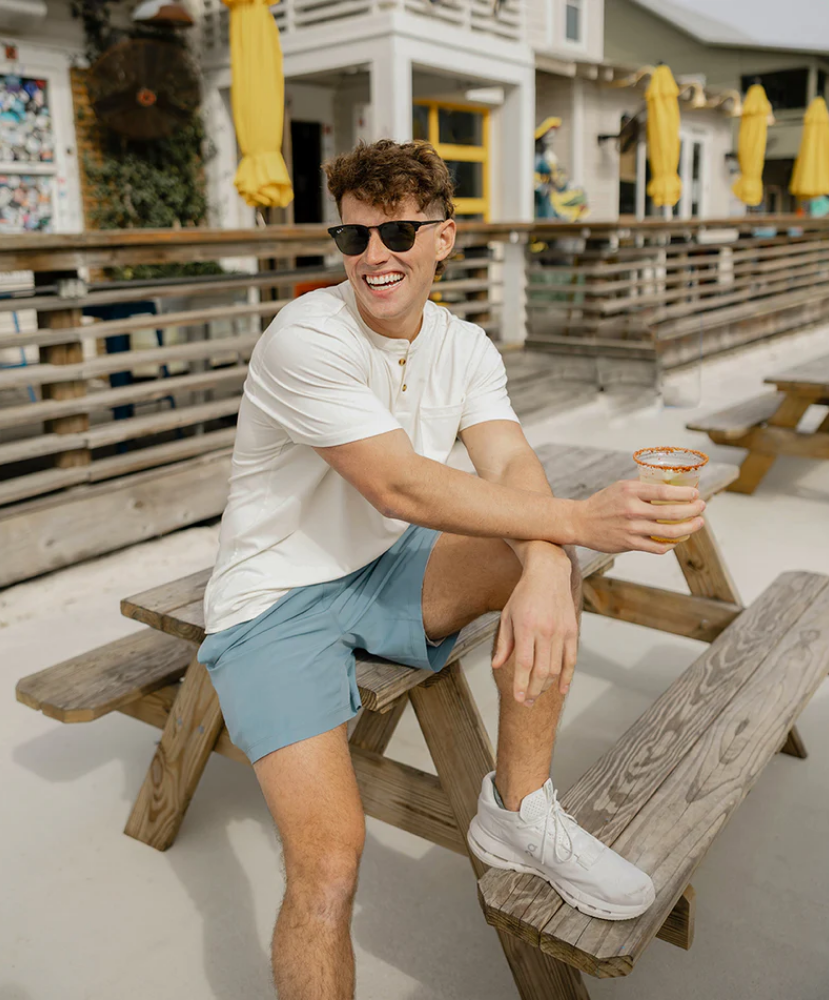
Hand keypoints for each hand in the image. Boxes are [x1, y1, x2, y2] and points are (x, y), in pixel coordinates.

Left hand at [491, 555, 578, 704]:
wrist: (548, 573)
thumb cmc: (523, 594)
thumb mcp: (507, 615)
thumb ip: (504, 643)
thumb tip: (497, 665)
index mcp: (526, 627)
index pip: (524, 664)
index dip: (522, 684)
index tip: (518, 698)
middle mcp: (545, 631)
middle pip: (542, 671)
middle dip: (534, 690)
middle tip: (527, 703)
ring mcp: (561, 631)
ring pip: (557, 668)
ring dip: (547, 686)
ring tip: (538, 695)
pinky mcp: (572, 630)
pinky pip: (571, 659)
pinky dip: (567, 677)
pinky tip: (562, 689)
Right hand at [571, 480, 706, 553]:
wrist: (580, 522)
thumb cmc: (602, 503)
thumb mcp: (620, 487)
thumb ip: (642, 487)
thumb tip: (667, 484)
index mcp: (630, 491)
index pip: (664, 492)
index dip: (685, 494)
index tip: (696, 494)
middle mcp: (632, 509)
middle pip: (671, 512)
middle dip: (692, 510)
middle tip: (701, 507)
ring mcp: (631, 528)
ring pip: (668, 532)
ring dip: (688, 528)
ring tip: (698, 524)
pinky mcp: (629, 544)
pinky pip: (657, 547)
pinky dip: (671, 544)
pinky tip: (676, 539)